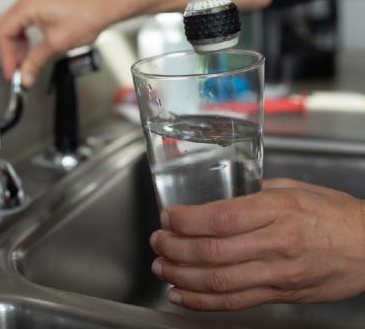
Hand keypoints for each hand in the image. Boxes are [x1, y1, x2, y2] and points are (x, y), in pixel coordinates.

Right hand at [0, 0, 115, 86]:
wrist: (104, 8)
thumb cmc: (87, 16)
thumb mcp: (57, 44)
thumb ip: (36, 61)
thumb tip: (25, 76)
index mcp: (27, 6)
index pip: (3, 33)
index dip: (6, 56)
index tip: (12, 72)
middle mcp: (28, 1)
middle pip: (2, 28)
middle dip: (8, 51)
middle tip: (16, 69)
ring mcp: (34, 2)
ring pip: (11, 26)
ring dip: (15, 46)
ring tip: (24, 62)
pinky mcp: (40, 7)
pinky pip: (22, 23)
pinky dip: (22, 39)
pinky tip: (30, 50)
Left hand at [149, 178, 364, 310]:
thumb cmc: (333, 212)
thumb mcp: (292, 188)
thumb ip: (253, 192)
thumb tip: (218, 195)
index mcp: (277, 209)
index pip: (221, 218)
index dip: (186, 220)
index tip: (168, 217)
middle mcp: (276, 243)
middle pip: (213, 252)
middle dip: (175, 248)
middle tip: (157, 241)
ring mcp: (279, 274)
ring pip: (220, 281)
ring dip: (182, 275)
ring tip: (161, 266)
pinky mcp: (282, 295)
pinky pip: (237, 302)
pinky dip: (203, 302)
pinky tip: (181, 294)